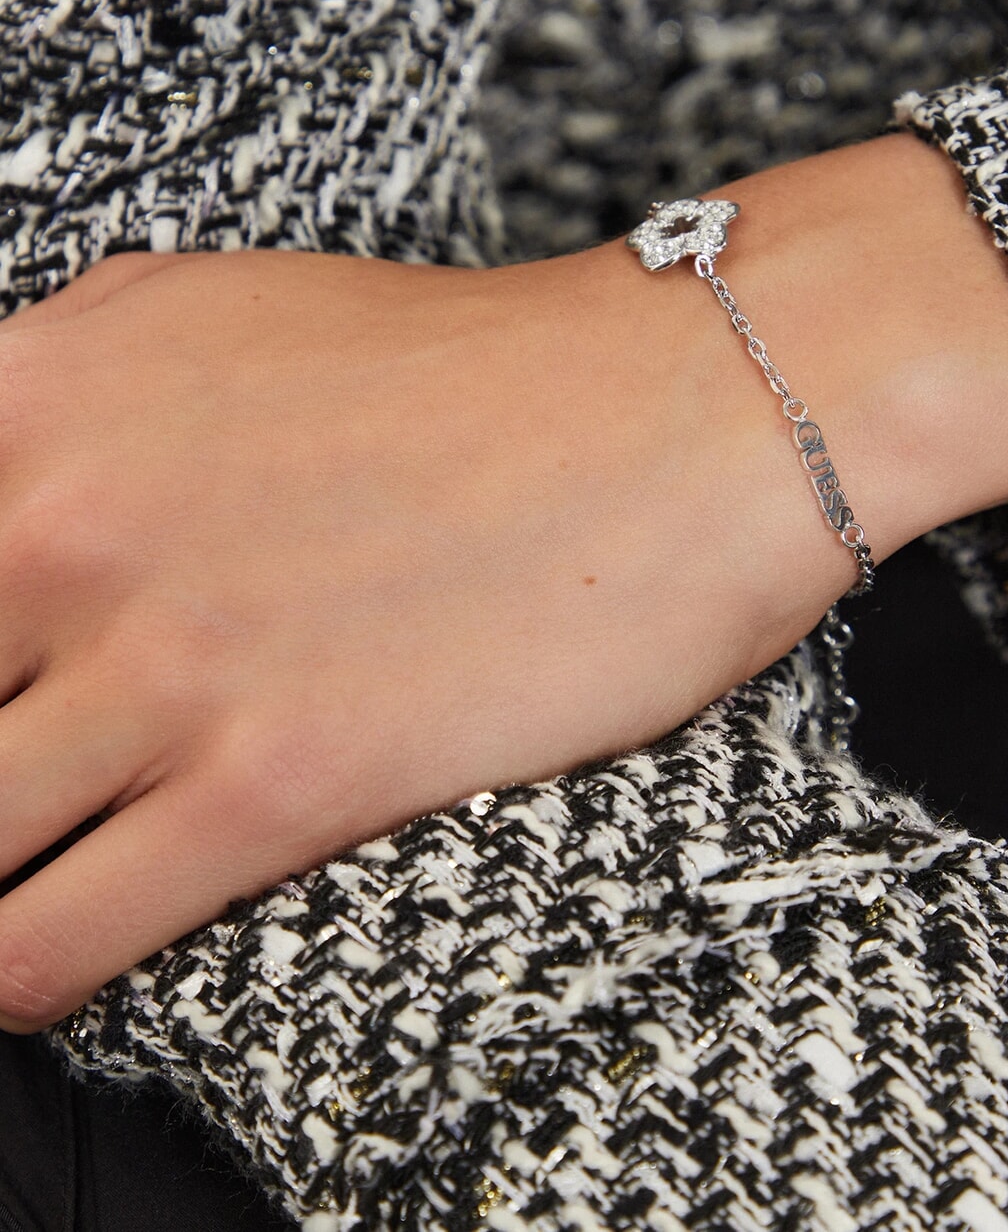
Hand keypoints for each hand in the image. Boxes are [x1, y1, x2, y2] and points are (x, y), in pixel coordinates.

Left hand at [0, 134, 1007, 1030]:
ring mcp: (162, 660)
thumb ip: (69, 382)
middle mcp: (63, 524)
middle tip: (27, 752)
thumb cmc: (472, 369)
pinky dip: (18, 970)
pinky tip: (47, 950)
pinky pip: (44, 943)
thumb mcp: (218, 309)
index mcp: (39, 395)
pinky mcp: (271, 787)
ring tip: (41, 851)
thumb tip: (4, 465)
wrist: (669, 417)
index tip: (0, 675)